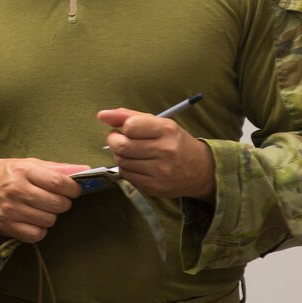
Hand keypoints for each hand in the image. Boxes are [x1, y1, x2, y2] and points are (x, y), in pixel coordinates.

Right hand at [0, 158, 88, 242]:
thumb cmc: (5, 174)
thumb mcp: (28, 163)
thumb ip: (57, 168)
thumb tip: (85, 169)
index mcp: (24, 170)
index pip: (58, 182)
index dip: (73, 188)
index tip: (75, 190)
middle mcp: (17, 190)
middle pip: (57, 204)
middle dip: (64, 203)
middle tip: (57, 199)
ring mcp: (11, 210)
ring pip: (49, 220)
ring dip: (51, 216)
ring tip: (43, 208)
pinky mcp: (7, 227)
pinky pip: (36, 234)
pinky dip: (40, 229)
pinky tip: (35, 220)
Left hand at [98, 108, 215, 200]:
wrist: (200, 170)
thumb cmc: (175, 141)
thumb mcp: (158, 122)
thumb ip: (129, 115)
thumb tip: (101, 115)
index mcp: (166, 130)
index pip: (131, 126)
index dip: (123, 126)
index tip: (126, 128)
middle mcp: (165, 150)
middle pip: (122, 146)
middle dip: (114, 141)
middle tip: (118, 139)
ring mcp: (160, 171)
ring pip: (122, 161)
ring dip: (120, 155)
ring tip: (130, 152)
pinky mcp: (155, 187)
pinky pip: (127, 175)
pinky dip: (126, 168)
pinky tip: (136, 164)